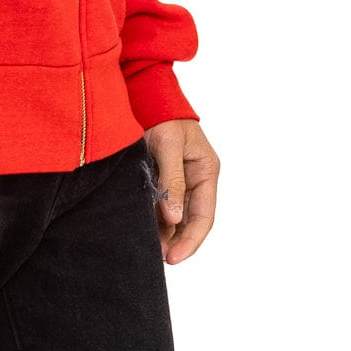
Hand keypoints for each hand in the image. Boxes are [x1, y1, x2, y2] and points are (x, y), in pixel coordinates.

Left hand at [143, 118, 219, 263]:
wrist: (145, 92)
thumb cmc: (162, 115)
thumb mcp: (169, 145)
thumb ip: (172, 181)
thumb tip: (174, 218)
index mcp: (206, 171)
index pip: (204, 216)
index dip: (191, 240)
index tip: (175, 258)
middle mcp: (196, 178)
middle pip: (190, 220)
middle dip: (177, 241)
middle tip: (161, 258)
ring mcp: (179, 178)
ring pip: (175, 215)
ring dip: (166, 232)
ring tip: (151, 248)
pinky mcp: (162, 176)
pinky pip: (162, 203)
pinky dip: (155, 217)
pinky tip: (145, 228)